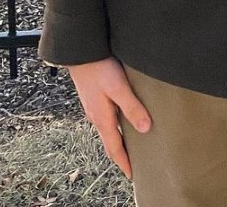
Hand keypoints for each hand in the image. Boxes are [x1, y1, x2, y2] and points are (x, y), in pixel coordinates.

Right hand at [67, 57, 150, 178]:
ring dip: (119, 138)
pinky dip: (115, 125)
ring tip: (132, 142)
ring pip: (109, 128)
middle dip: (122, 153)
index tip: (133, 175)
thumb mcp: (119, 88)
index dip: (124, 162)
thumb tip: (145, 129)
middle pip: (111, 140)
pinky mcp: (95, 96)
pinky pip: (107, 117)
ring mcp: (94, 106)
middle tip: (135, 162)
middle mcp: (96, 116)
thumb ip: (132, 107)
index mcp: (102, 118)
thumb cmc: (100, 68)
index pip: (114, 148)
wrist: (80, 51)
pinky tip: (123, 118)